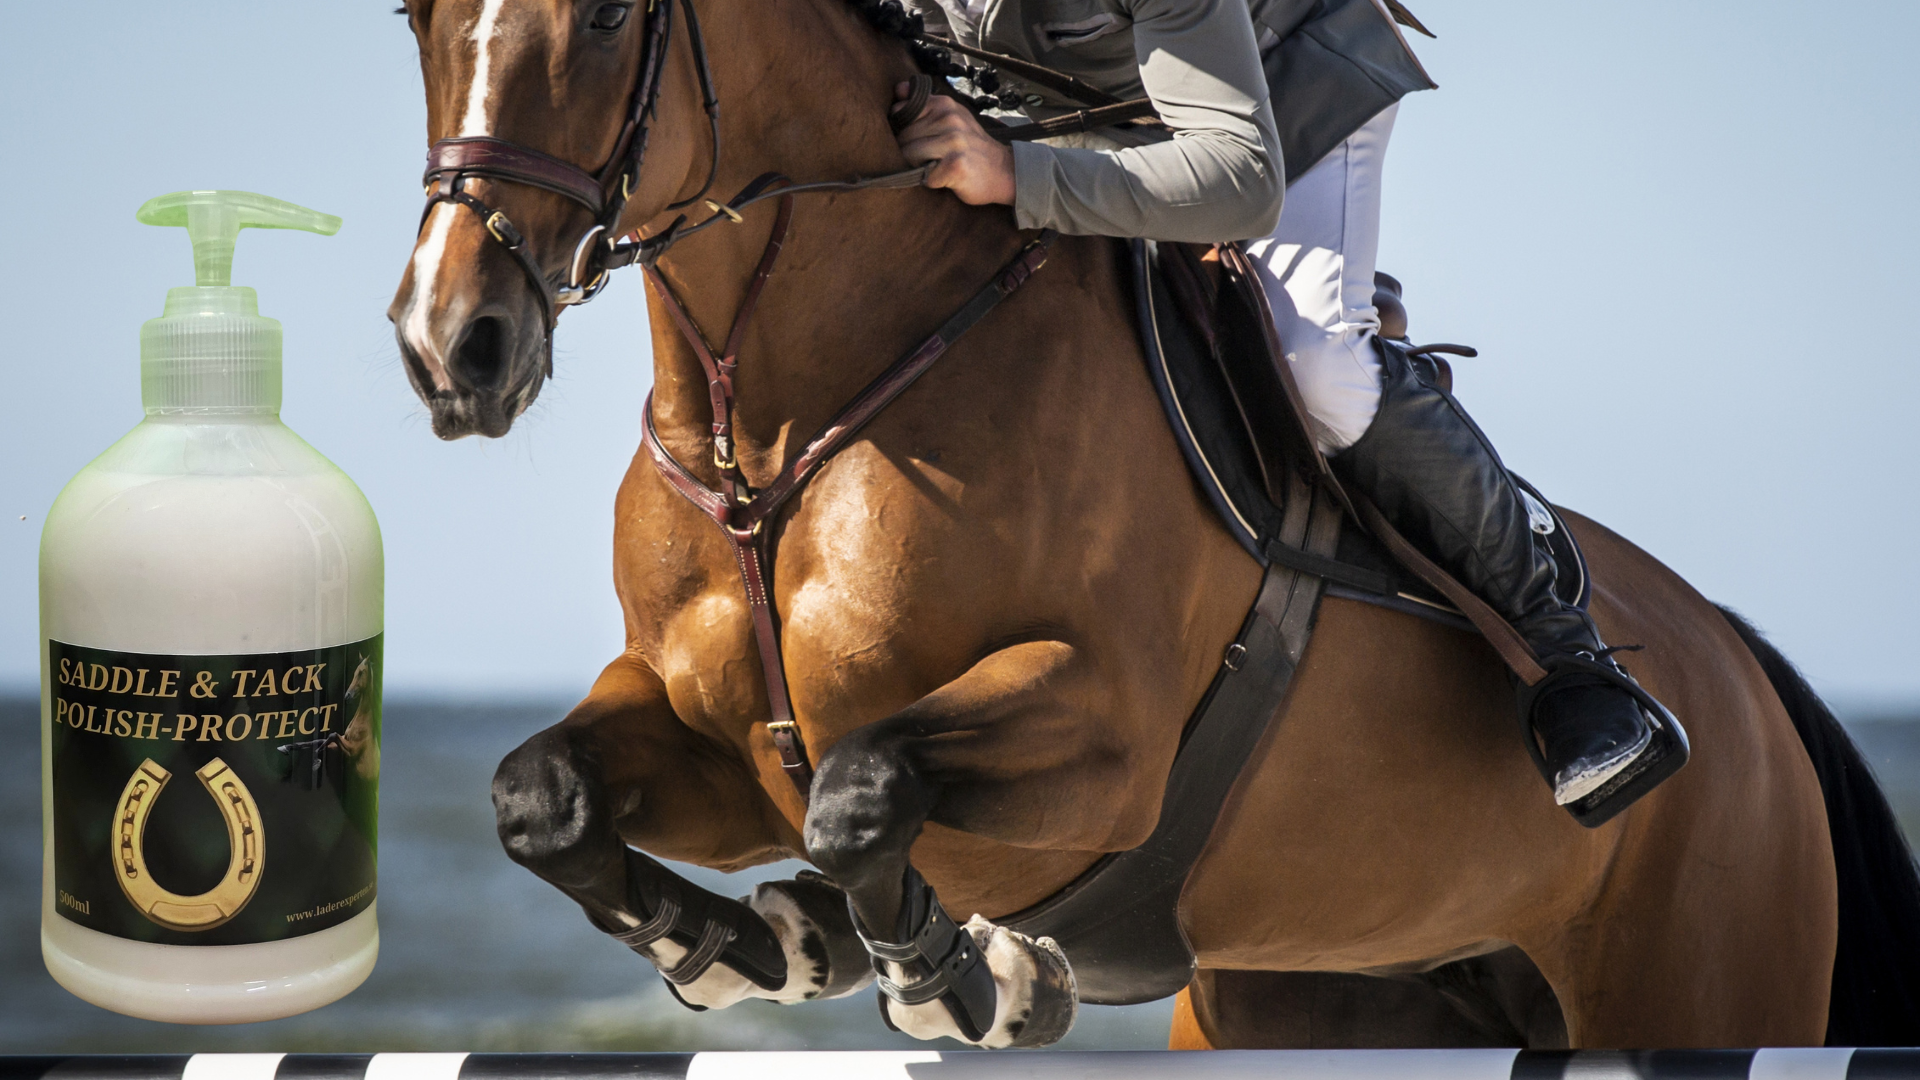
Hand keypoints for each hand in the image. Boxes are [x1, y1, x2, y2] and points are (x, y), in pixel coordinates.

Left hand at [893, 83, 1015, 206]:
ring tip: (938, 166)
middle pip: (902, 137)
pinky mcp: (956, 165)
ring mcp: (953, 141)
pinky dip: (932, 182)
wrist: (1002, 170)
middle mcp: (949, 119)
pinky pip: (925, 176)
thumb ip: (924, 105)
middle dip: (910, 151)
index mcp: (944, 104)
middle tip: (933, 158)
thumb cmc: (970, 146)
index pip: (900, 111)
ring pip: (909, 155)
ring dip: (919, 168)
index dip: (902, 129)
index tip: (918, 138)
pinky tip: (946, 178)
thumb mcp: (951, 116)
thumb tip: (899, 89)